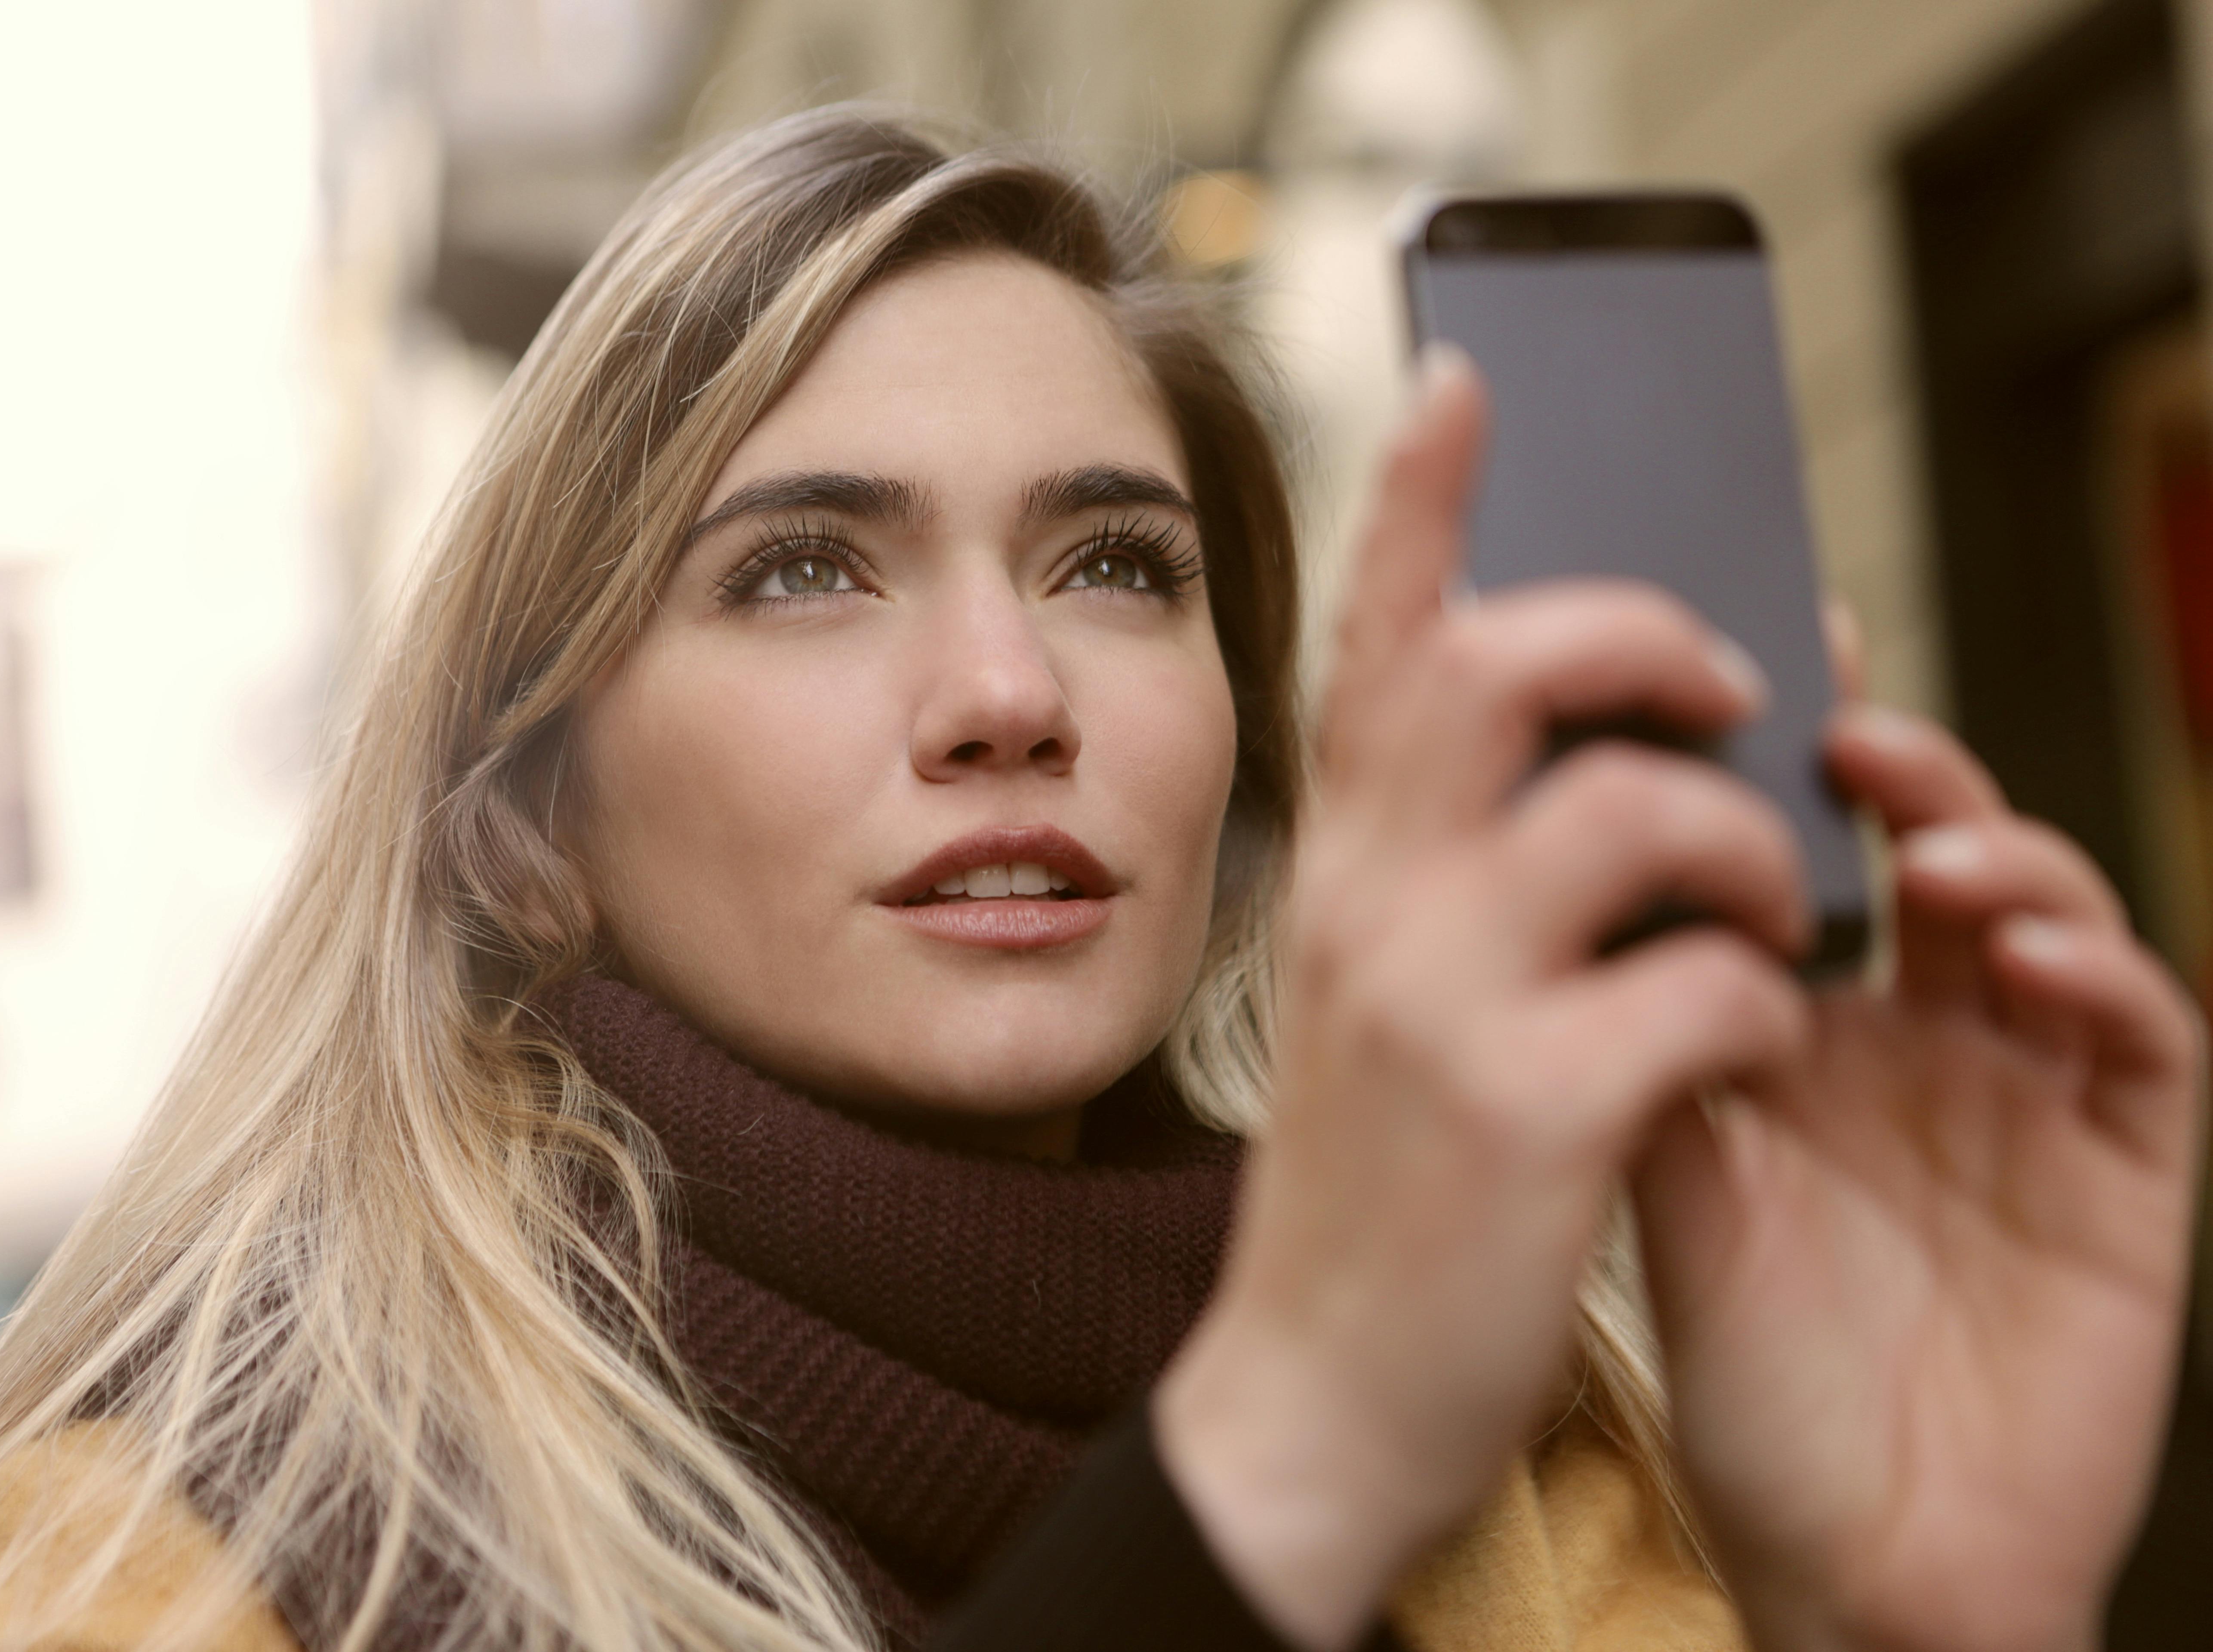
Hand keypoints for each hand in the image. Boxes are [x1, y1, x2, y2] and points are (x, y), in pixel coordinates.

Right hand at [1157, 352, 1815, 1647]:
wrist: (1307, 1395)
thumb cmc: (1375, 1183)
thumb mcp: (1380, 998)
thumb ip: (1451, 873)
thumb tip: (1598, 760)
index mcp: (1339, 872)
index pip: (1368, 639)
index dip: (1420, 496)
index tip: (1468, 377)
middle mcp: (1370, 907)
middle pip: (1504, 664)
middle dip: (1646, 635)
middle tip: (1731, 683)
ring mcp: (1440, 1004)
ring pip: (1638, 812)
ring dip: (1754, 847)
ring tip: (1777, 918)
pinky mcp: (1526, 1112)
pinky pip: (1711, 992)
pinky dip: (1767, 1008)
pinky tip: (1745, 1054)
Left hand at [1636, 699, 2204, 1651]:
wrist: (1852, 1563)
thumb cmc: (1757, 1387)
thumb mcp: (1672, 1190)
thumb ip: (1647, 1042)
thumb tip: (1583, 881)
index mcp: (1811, 1033)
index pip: (1813, 857)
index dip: (1794, 756)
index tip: (1743, 658)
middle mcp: (1925, 1044)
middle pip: (1934, 851)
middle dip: (1904, 768)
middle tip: (1842, 725)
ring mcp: (2032, 1099)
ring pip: (2048, 915)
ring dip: (2000, 856)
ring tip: (1925, 848)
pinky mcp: (2125, 1174)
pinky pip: (2140, 1040)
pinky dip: (2099, 976)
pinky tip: (2028, 959)